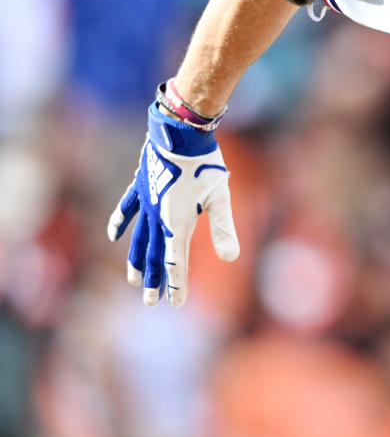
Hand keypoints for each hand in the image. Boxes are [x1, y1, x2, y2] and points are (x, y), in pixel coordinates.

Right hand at [107, 104, 239, 306]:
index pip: (175, 261)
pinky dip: (119, 222)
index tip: (176, 302)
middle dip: (154, 279)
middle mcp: (157, 217)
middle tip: (151, 301)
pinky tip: (112, 236)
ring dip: (136, 260)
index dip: (177, 283)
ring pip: (138, 238)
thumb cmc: (205, 164)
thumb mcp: (220, 197)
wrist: (180, 133)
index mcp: (176, 223)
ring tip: (133, 279)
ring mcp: (146, 202)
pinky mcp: (140, 186)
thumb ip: (223, 229)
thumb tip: (231, 258)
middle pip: (154, 254)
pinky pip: (126, 209)